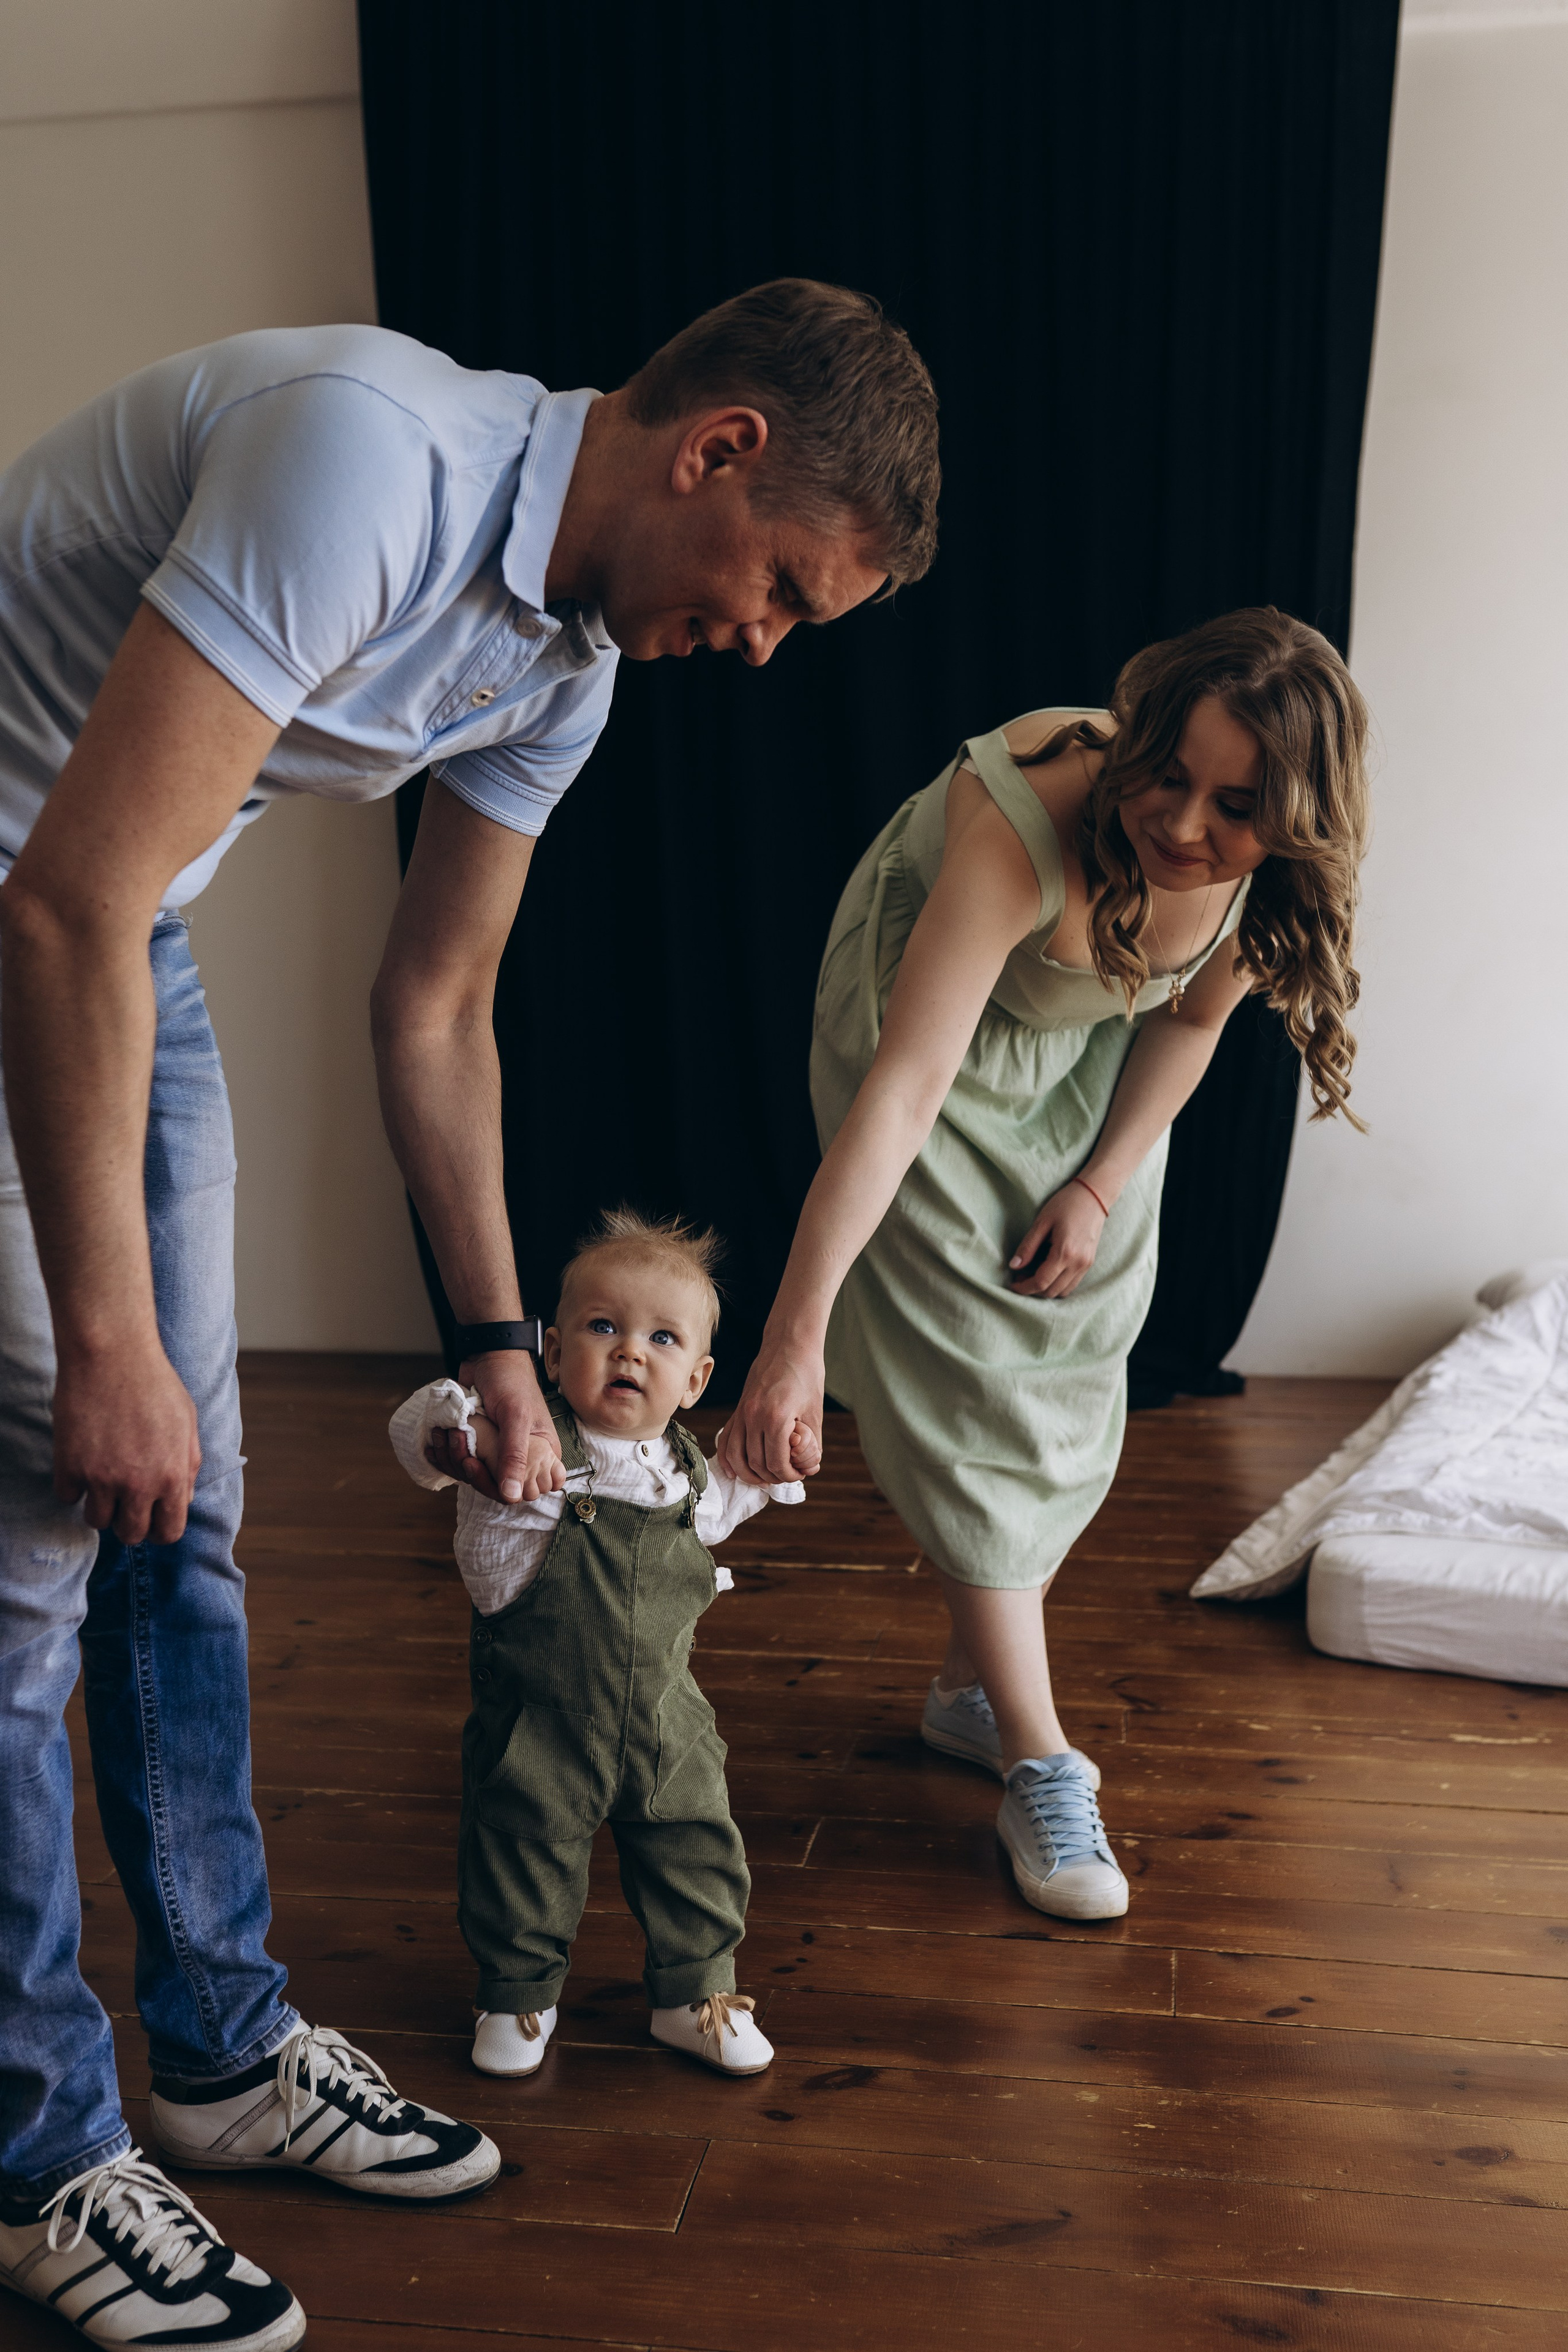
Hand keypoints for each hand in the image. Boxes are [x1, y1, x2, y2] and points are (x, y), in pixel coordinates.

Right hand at [53, 1339, 201, 1543]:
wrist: (112, 1354)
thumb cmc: (155, 1383)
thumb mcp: (187, 1423)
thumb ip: (187, 1465)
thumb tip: (183, 1498)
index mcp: (172, 1477)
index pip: (168, 1532)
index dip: (160, 1529)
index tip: (151, 1517)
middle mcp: (137, 1485)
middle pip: (130, 1535)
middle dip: (129, 1522)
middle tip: (125, 1501)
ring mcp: (100, 1478)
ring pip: (96, 1522)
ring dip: (100, 1506)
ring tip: (103, 1479)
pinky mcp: (69, 1466)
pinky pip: (67, 1497)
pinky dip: (73, 1485)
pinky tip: (81, 1462)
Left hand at [446, 1350, 563, 1502]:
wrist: (490, 1355)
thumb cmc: (511, 1381)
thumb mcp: (516, 1418)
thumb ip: (515, 1457)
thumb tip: (512, 1497)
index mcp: (541, 1455)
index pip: (521, 1491)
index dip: (496, 1487)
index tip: (475, 1465)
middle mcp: (519, 1457)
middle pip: (493, 1487)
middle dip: (469, 1469)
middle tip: (457, 1440)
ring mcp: (496, 1451)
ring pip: (473, 1476)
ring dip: (453, 1458)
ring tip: (447, 1433)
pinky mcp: (477, 1445)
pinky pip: (460, 1463)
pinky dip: (445, 1455)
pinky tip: (435, 1443)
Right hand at [720, 1342, 824, 1486]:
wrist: (789, 1345)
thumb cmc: (806, 1375)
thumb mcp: (815, 1412)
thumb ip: (813, 1444)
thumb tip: (808, 1467)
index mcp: (776, 1417)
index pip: (776, 1461)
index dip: (789, 1475)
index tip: (799, 1473)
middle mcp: (753, 1416)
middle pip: (756, 1463)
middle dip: (773, 1475)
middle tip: (788, 1473)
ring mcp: (742, 1412)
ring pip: (736, 1456)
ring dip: (749, 1474)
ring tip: (766, 1477)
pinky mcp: (737, 1410)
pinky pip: (725, 1440)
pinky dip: (728, 1459)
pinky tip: (734, 1471)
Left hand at [1008, 1179, 1108, 1298]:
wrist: (1094, 1195)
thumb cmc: (1066, 1204)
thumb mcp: (1042, 1222)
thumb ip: (1028, 1246)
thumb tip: (1014, 1266)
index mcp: (1065, 1252)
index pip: (1041, 1282)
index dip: (1024, 1287)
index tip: (1012, 1284)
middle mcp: (1078, 1263)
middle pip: (1051, 1291)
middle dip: (1033, 1289)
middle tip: (1020, 1276)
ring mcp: (1086, 1264)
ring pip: (1063, 1291)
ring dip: (1046, 1289)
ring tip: (1032, 1274)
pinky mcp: (1089, 1263)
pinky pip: (1072, 1284)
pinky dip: (1058, 1284)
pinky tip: (1047, 1271)